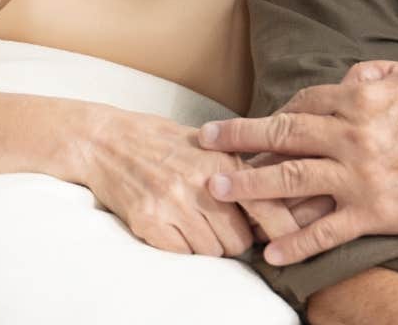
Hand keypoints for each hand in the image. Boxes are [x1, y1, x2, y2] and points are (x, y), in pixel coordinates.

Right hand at [70, 107, 298, 256]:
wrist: (106, 141)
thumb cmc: (163, 142)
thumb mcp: (209, 145)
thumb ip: (241, 170)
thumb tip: (279, 199)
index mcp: (221, 160)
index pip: (265, 204)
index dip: (283, 229)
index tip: (291, 242)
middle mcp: (200, 182)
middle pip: (240, 240)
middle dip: (237, 240)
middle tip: (224, 228)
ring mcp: (173, 203)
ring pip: (212, 252)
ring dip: (208, 246)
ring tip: (195, 223)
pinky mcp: (149, 221)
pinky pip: (182, 255)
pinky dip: (182, 248)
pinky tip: (174, 226)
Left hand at [198, 61, 397, 264]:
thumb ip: (376, 73)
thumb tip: (348, 75)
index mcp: (360, 98)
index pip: (302, 103)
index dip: (274, 114)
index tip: (254, 125)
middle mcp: (350, 135)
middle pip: (282, 134)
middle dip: (238, 137)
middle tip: (205, 141)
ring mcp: (358, 175)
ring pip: (290, 179)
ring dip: (249, 184)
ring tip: (218, 189)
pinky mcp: (372, 212)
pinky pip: (324, 230)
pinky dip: (295, 243)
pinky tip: (271, 253)